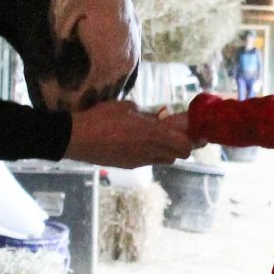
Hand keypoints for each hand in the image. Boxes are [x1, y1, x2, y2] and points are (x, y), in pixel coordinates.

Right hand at [64, 98, 196, 165]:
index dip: (194, 139)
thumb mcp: (125, 107)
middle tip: (179, 133)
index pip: (185, 145)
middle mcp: (150, 151)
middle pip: (179, 155)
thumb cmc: (100, 118)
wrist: (76, 139)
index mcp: (152, 134)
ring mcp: (139, 161)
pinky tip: (138, 143)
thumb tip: (151, 117)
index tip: (196, 130)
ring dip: (167, 150)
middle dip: (182, 145)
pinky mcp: (128, 166)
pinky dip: (151, 153)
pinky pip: (148, 161)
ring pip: (164, 160)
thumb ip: (143, 114)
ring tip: (158, 137)